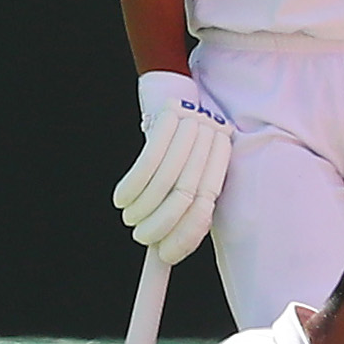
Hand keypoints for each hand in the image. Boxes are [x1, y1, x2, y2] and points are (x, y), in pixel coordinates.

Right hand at [111, 71, 232, 262]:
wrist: (170, 88)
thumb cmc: (175, 144)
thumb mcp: (188, 172)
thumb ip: (185, 206)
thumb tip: (168, 252)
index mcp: (222, 159)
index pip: (206, 208)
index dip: (186, 237)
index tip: (166, 256)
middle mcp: (212, 142)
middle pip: (184, 196)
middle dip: (159, 224)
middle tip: (140, 235)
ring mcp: (193, 126)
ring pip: (164, 182)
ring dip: (142, 208)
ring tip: (129, 217)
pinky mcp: (168, 115)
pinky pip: (147, 162)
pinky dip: (131, 187)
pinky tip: (120, 199)